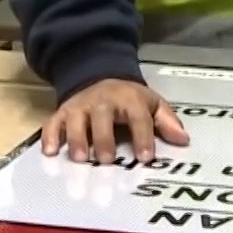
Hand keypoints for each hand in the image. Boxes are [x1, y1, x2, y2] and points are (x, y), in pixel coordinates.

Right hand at [40, 78, 189, 163]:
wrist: (98, 74)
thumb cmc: (128, 97)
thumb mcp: (151, 103)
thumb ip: (167, 122)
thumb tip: (183, 140)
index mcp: (129, 99)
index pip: (138, 118)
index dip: (143, 137)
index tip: (146, 158)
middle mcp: (103, 102)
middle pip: (102, 118)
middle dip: (103, 139)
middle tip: (106, 159)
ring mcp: (80, 106)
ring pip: (75, 120)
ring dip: (76, 139)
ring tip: (80, 159)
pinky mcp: (62, 112)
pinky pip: (53, 123)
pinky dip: (50, 136)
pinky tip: (50, 151)